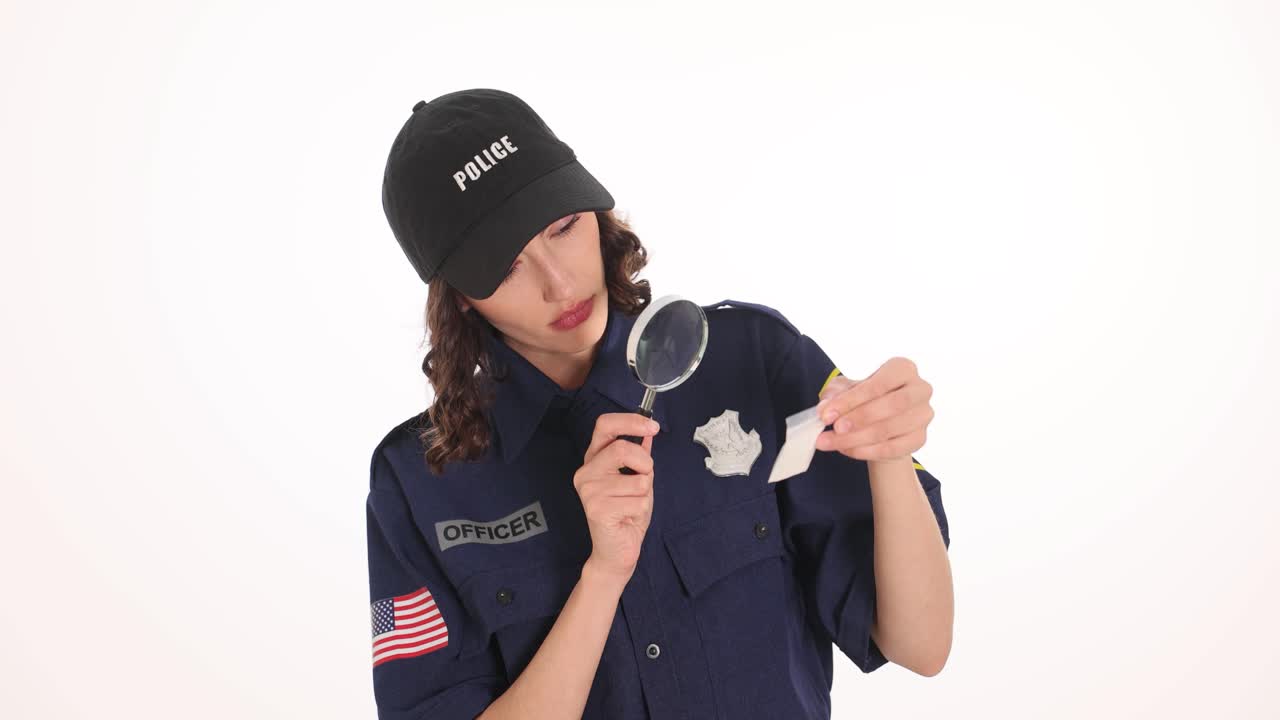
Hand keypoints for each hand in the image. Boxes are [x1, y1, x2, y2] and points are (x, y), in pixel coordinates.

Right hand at [573, 413, 659, 583]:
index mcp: (594, 458)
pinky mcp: (597, 509)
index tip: (653, 426)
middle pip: (622, 449)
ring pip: (637, 479)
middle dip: (644, 464)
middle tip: (642, 481)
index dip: (631, 421)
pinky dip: (641, 509)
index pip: (605, 425)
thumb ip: (639, 456)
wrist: (616, 550)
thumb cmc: (626, 514)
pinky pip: (638, 500)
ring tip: (631, 505)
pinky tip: (629, 517)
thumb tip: (648, 431)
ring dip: (644, 494)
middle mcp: (586, 471)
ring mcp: (589, 490)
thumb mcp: (637, 479)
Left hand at [813, 357, 933, 463]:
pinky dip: (865, 451)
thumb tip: (825, 408)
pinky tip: (846, 449)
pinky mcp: (920, 438)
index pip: (879, 384)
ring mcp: (924, 415)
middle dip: (858, 418)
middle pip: (891, 406)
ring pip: (889, 429)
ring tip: (830, 442)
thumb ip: (834, 395)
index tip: (826, 414)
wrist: (882, 422)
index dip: (851, 400)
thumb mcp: (846, 389)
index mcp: (903, 368)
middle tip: (834, 428)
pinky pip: (892, 448)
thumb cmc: (865, 398)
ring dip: (855, 438)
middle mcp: (920, 389)